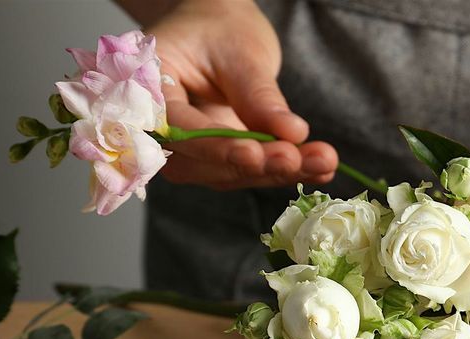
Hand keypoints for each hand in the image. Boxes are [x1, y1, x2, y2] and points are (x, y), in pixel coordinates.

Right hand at [147, 0, 337, 189]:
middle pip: (199, 163)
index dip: (216, 147)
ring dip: (275, 174)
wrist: (220, 32)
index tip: (255, 154)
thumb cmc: (220, 31)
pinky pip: (245, 172)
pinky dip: (283, 172)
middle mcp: (159, 127)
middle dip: (252, 166)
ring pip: (225, 175)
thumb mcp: (241, 53)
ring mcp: (187, 148)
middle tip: (298, 159)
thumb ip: (259, 96)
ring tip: (321, 163)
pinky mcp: (215, 160)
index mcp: (148, 87)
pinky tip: (319, 169)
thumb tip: (292, 134)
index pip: (177, 128)